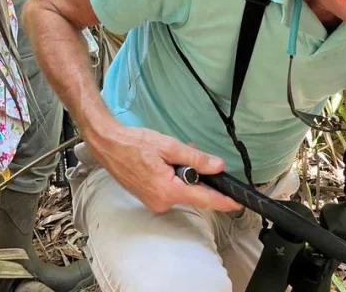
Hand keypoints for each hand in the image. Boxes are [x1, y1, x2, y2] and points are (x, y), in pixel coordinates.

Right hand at [89, 124, 241, 213]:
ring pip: (181, 189)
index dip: (223, 201)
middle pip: (192, 192)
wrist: (108, 145)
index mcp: (168, 190)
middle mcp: (162, 202)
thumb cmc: (134, 143)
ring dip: (182, 173)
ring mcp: (154, 202)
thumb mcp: (169, 146)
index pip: (204, 199)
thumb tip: (217, 167)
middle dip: (196, 174)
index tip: (238, 203)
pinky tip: (163, 161)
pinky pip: (170, 190)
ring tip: (169, 153)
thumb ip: (195, 158)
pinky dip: (172, 176)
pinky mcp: (150, 199)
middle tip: (188, 150)